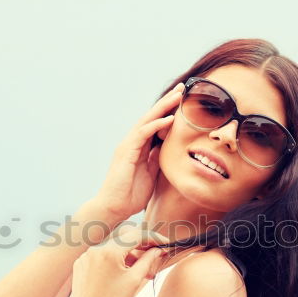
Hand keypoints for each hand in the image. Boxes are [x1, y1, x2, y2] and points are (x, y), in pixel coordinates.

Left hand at [71, 224, 171, 296]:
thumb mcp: (134, 279)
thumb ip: (147, 260)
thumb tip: (157, 249)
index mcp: (109, 251)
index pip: (136, 235)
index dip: (153, 238)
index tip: (164, 243)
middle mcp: (95, 249)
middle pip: (124, 239)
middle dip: (141, 246)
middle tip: (156, 253)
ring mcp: (85, 256)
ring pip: (112, 248)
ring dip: (127, 254)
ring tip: (140, 270)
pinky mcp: (80, 264)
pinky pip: (100, 256)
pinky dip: (112, 260)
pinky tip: (121, 273)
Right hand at [91, 82, 184, 220]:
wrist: (113, 208)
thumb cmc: (130, 194)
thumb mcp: (151, 174)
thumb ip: (157, 159)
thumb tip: (168, 148)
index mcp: (139, 147)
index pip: (155, 124)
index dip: (169, 111)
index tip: (184, 101)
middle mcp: (132, 142)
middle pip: (151, 117)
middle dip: (167, 102)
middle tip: (182, 88)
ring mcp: (128, 145)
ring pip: (147, 120)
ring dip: (163, 107)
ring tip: (178, 96)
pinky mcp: (126, 152)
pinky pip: (142, 134)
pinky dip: (156, 125)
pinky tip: (169, 119)